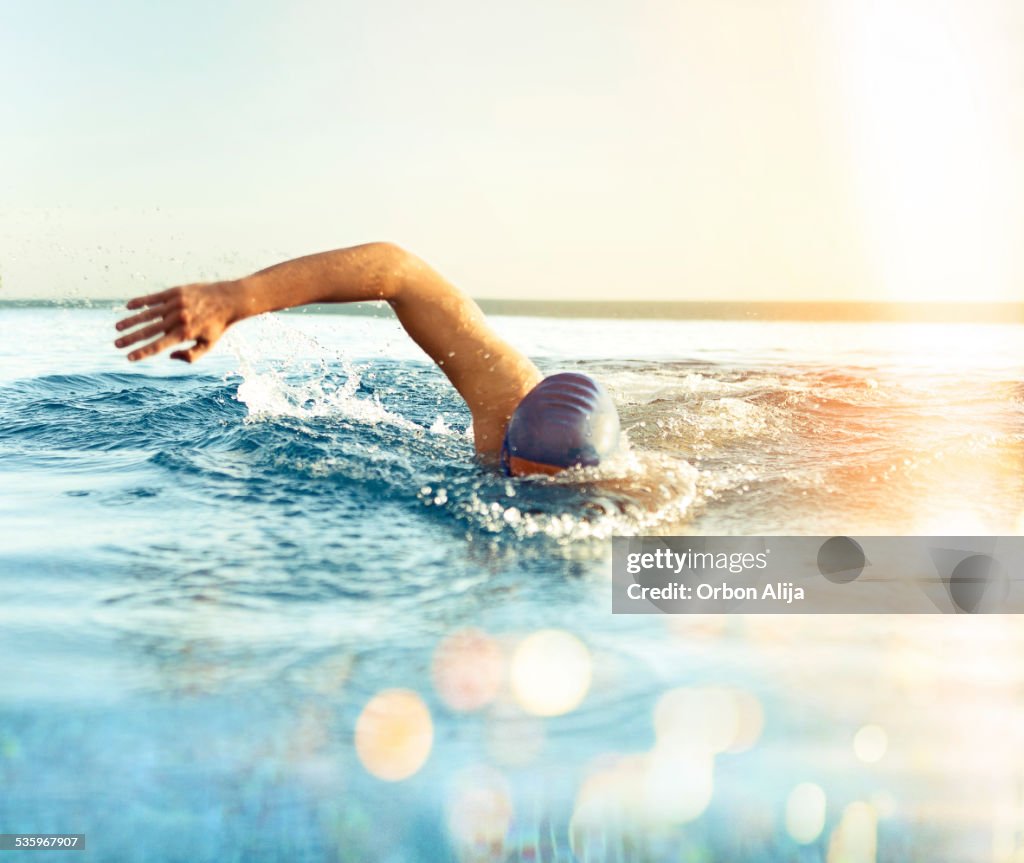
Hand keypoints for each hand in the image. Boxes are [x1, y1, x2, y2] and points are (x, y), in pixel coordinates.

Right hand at [114, 281, 241, 362]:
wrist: (229, 300)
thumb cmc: (217, 326)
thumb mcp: (208, 345)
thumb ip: (190, 356)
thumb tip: (170, 356)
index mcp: (185, 334)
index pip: (159, 346)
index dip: (142, 352)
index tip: (129, 358)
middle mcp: (178, 319)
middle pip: (149, 331)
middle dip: (131, 339)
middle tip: (116, 344)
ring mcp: (175, 304)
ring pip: (147, 314)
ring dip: (130, 321)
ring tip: (117, 328)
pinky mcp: (175, 292)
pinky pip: (153, 298)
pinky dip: (140, 302)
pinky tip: (128, 307)